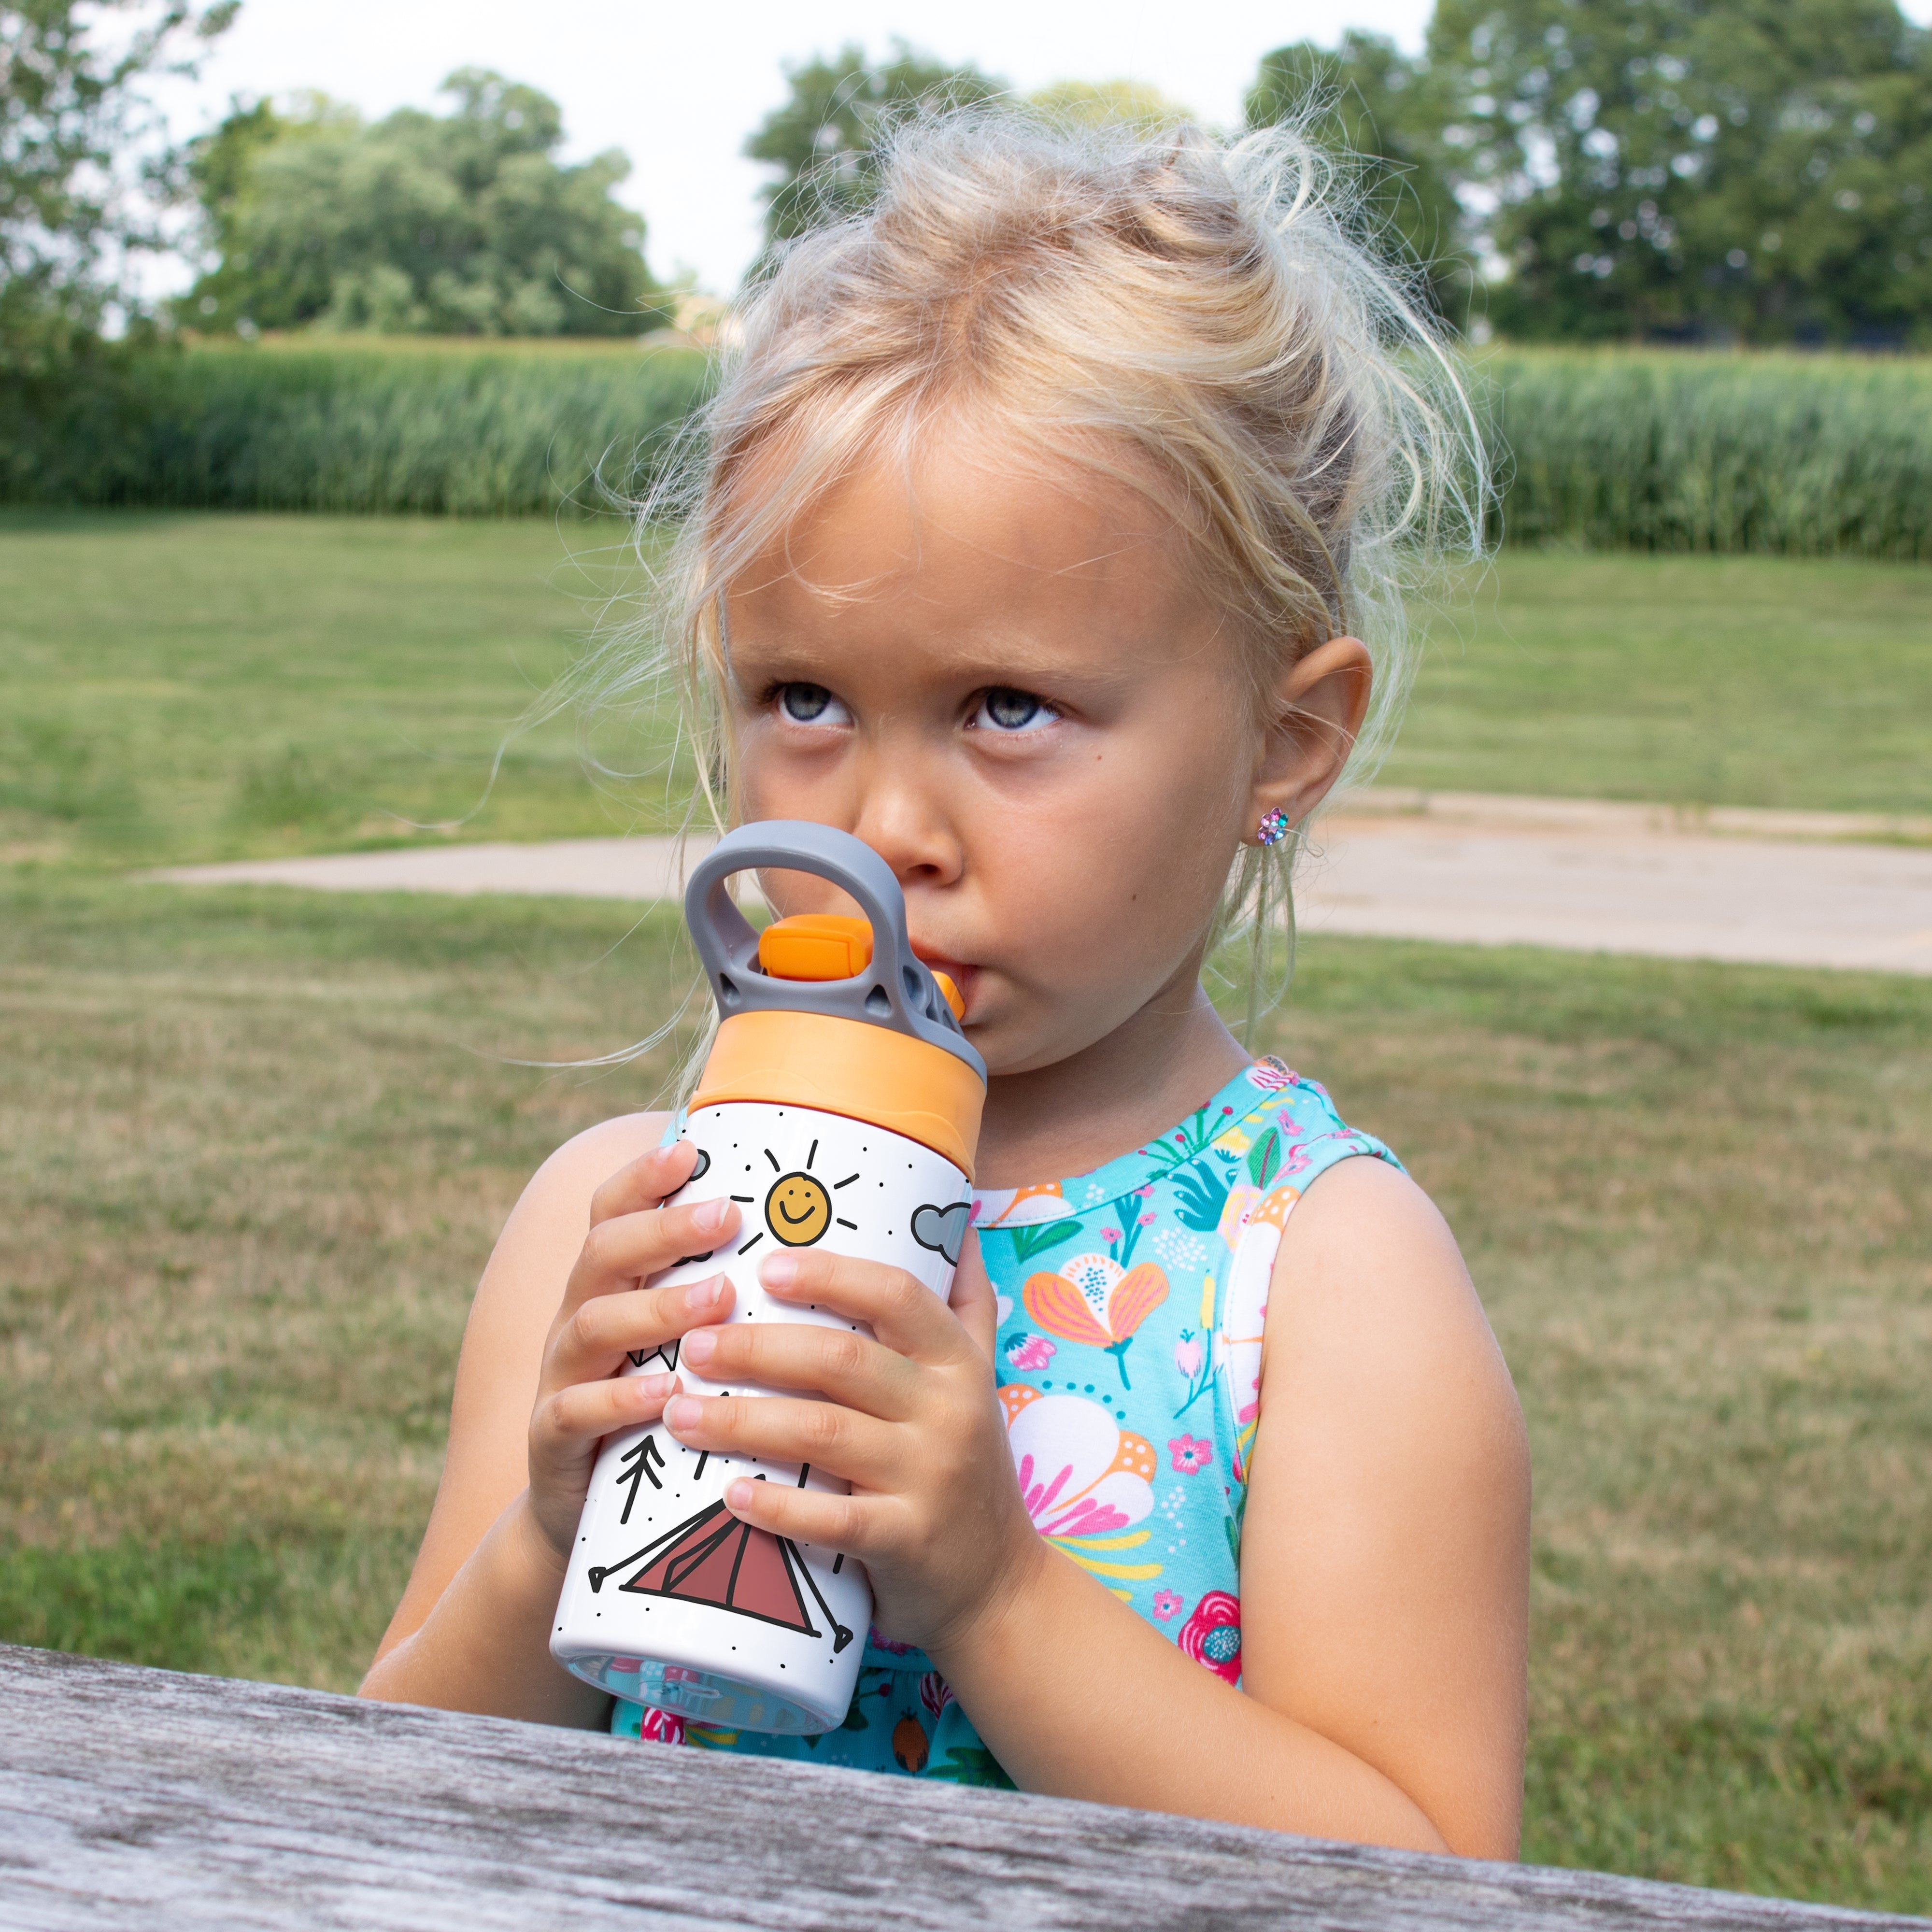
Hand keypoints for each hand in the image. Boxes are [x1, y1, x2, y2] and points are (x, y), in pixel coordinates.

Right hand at [526, 1141, 741, 1566]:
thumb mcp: (686, 1348)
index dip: (643, 1178)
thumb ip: (720, 1294)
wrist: (586, 1519)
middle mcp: (579, 1319)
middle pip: (604, 1253)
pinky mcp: (553, 1440)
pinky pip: (575, 1410)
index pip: (613, 1213)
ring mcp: (561, 1377)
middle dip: (664, 1230)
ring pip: (592, 1325)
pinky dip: (619, 1398)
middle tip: (726, 1215)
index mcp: (610, 1287)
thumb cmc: (663, 1413)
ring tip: (719, 1298)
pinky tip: (666, 1392)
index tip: (692, 1151)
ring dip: (657, 1307)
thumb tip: (806, 1239)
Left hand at [659, 1231, 1043, 1657]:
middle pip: (843, 1360)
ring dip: (742, 1419)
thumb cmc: (969, 1467)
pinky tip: (727, 1493)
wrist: (999, 1585)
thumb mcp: (981, 1378)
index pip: (896, 1296)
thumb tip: (959, 1221)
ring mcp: (929, 1477)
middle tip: (692, 1342)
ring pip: (824, 1434)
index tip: (764, 1266)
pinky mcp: (906, 1541)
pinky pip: (833, 1518)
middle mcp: (948, 1410)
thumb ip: (967, 1304)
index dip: (830, 1276)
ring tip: (679, 1410)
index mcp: (957, 1362)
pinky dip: (777, 1506)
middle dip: (758, 1347)